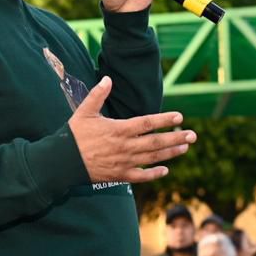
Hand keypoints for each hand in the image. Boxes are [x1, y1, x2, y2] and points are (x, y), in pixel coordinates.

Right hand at [69, 77, 195, 182]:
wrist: (62, 162)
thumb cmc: (73, 135)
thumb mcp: (84, 112)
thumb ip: (98, 95)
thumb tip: (108, 79)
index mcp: (119, 129)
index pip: (147, 123)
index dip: (165, 120)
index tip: (179, 117)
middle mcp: (125, 146)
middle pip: (156, 142)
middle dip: (176, 138)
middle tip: (192, 135)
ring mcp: (124, 162)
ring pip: (153, 158)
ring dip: (170, 153)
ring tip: (184, 148)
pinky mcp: (119, 176)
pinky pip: (141, 176)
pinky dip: (154, 174)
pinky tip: (165, 170)